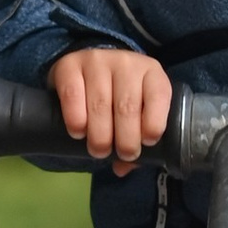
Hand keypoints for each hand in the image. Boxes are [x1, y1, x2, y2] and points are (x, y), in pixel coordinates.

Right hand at [50, 47, 172, 173]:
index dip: (153, 124)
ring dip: (99, 135)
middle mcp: (125, 62)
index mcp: (151, 72)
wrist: (86, 69)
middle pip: (127, 106)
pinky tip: (78, 131)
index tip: (145, 143)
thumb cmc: (119, 95)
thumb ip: (136, 137)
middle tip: (120, 154)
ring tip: (98, 150)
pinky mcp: (69, 64)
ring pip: (100, 104)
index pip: (158, 96)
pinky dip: (75, 119)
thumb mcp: (137, 111)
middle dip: (125, 139)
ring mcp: (96, 60)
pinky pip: (72, 95)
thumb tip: (123, 168)